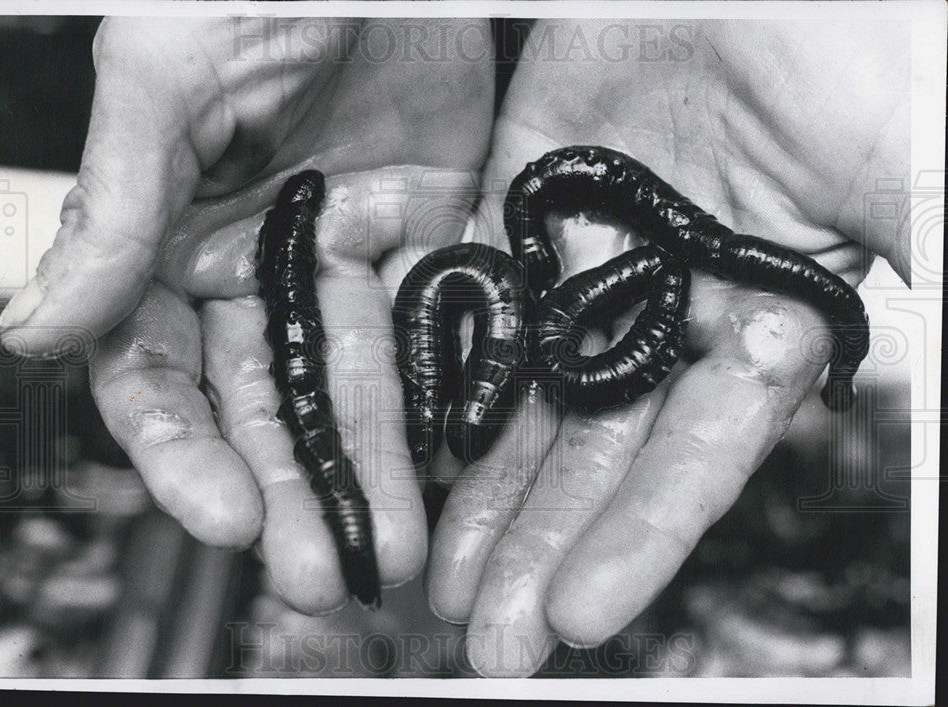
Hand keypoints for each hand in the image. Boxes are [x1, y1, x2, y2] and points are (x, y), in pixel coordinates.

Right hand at [0, 17, 493, 613]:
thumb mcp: (167, 74)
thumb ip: (117, 205)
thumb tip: (43, 328)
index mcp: (172, 236)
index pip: (161, 374)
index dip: (184, 452)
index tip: (222, 517)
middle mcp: (257, 262)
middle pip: (263, 405)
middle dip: (288, 492)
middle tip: (317, 573)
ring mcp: (345, 255)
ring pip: (352, 387)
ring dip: (370, 472)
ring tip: (394, 552)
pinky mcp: (427, 234)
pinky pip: (437, 330)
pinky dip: (444, 397)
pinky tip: (454, 467)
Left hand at [424, 19, 907, 675]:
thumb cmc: (837, 46)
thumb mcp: (897, 171)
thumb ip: (912, 266)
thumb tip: (938, 392)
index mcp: (761, 327)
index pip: (692, 460)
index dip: (639, 539)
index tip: (580, 617)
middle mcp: (667, 322)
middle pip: (594, 457)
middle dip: (542, 549)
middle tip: (488, 641)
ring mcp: (588, 276)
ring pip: (525, 405)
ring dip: (482, 497)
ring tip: (438, 585)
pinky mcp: (520, 217)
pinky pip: (472, 312)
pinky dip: (441, 385)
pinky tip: (408, 462)